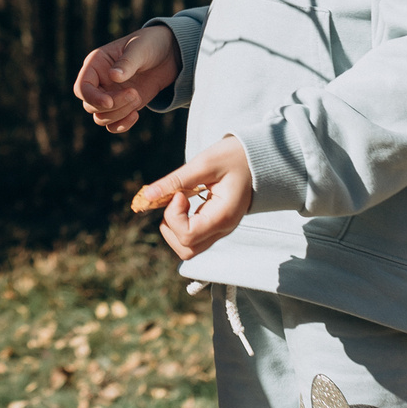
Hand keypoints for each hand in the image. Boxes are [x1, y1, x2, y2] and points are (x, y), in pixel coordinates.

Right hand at [74, 26, 180, 133]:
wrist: (169, 55)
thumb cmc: (151, 45)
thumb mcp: (140, 49)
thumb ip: (127, 62)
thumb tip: (112, 76)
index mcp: (95, 63)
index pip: (82, 87)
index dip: (92, 97)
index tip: (110, 101)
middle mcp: (98, 82)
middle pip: (90, 106)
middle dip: (113, 105)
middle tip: (135, 93)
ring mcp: (110, 95)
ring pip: (101, 118)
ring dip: (120, 114)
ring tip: (138, 97)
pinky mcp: (122, 106)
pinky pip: (112, 125)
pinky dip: (122, 125)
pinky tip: (136, 115)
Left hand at [131, 135, 255, 259]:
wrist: (260, 159)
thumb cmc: (235, 157)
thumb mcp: (205, 163)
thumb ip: (176, 181)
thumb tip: (146, 196)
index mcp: (224, 216)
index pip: (187, 235)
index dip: (174, 216)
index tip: (180, 193)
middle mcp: (223, 229)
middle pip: (186, 250)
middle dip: (171, 227)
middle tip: (177, 199)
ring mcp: (220, 230)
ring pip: (188, 247)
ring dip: (174, 227)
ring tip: (180, 201)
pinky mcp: (215, 225)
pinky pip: (193, 236)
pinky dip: (181, 224)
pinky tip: (184, 202)